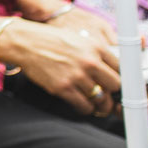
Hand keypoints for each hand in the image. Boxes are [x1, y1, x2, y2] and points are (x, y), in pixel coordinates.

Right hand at [0, 18, 123, 116]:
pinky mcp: (63, 88)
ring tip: (96, 102)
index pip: (122, 68)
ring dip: (100, 103)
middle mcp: (89, 62)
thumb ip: (97, 52)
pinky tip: (82, 103)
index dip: (121, 77)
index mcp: (96, 47)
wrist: (24, 42)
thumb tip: (113, 69)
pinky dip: (86, 108)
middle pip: (115, 86)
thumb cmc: (51, 40)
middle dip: (112, 91)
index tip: (117, 83)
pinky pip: (84, 106)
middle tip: (107, 93)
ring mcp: (76, 76)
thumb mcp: (79, 39)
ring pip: (101, 99)